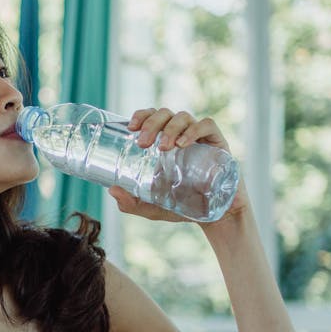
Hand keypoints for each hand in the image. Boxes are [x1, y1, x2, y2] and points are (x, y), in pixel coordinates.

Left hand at [107, 106, 249, 223]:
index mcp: (165, 141)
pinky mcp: (218, 143)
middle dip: (151, 124)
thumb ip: (131, 203)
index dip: (141, 115)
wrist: (215, 217)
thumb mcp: (152, 207)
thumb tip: (112, 190)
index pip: (152, 117)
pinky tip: (183, 145)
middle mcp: (181, 134)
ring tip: (162, 148)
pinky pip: (206, 125)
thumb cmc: (183, 206)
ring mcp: (200, 137)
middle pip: (165, 114)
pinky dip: (193, 131)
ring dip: (170, 129)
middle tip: (143, 143)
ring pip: (183, 116)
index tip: (130, 127)